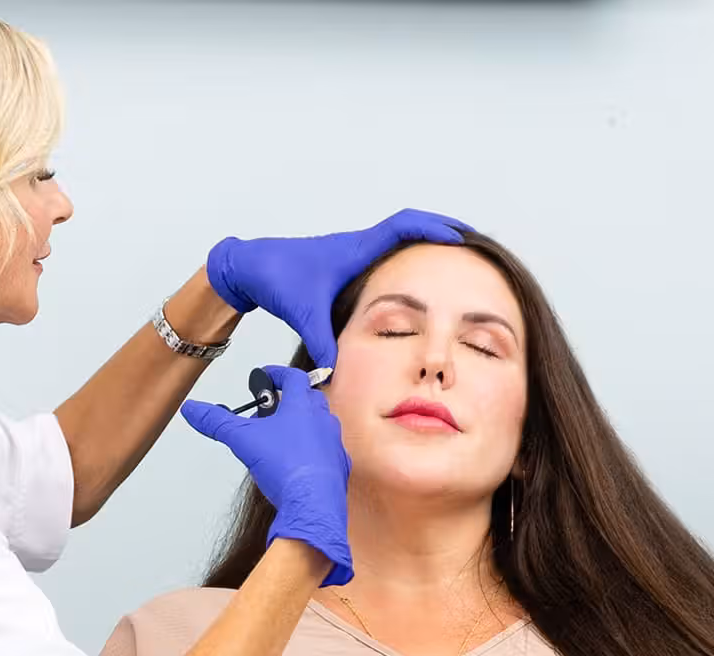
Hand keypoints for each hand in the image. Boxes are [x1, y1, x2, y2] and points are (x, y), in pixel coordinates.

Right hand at [181, 365, 352, 584]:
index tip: (266, 376)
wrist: (313, 504)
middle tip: (271, 411)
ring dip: (304, 425)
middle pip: (309, 399)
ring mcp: (334, 444)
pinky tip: (299, 464)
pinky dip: (314, 452)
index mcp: (302, 407)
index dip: (278, 373)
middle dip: (290, 401)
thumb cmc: (285, 467)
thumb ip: (217, 422)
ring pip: (321, 425)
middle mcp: (323, 421)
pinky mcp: (339, 467)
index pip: (294, 377)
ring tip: (282, 438)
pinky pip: (328, 452)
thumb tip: (192, 408)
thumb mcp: (242, 440)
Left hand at [206, 209, 472, 367]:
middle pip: (406, 226)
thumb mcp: (303, 312)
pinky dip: (400, 258)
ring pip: (394, 239)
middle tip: (465, 243)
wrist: (248, 267)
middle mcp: (355, 245)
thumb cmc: (274, 277)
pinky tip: (409, 277)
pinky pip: (380, 253)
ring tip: (446, 257)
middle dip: (436, 231)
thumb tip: (336, 372)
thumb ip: (323, 341)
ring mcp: (349, 252)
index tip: (458, 238)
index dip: (432, 229)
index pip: (402, 227)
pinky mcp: (342, 264)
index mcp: (354, 249)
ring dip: (419, 242)